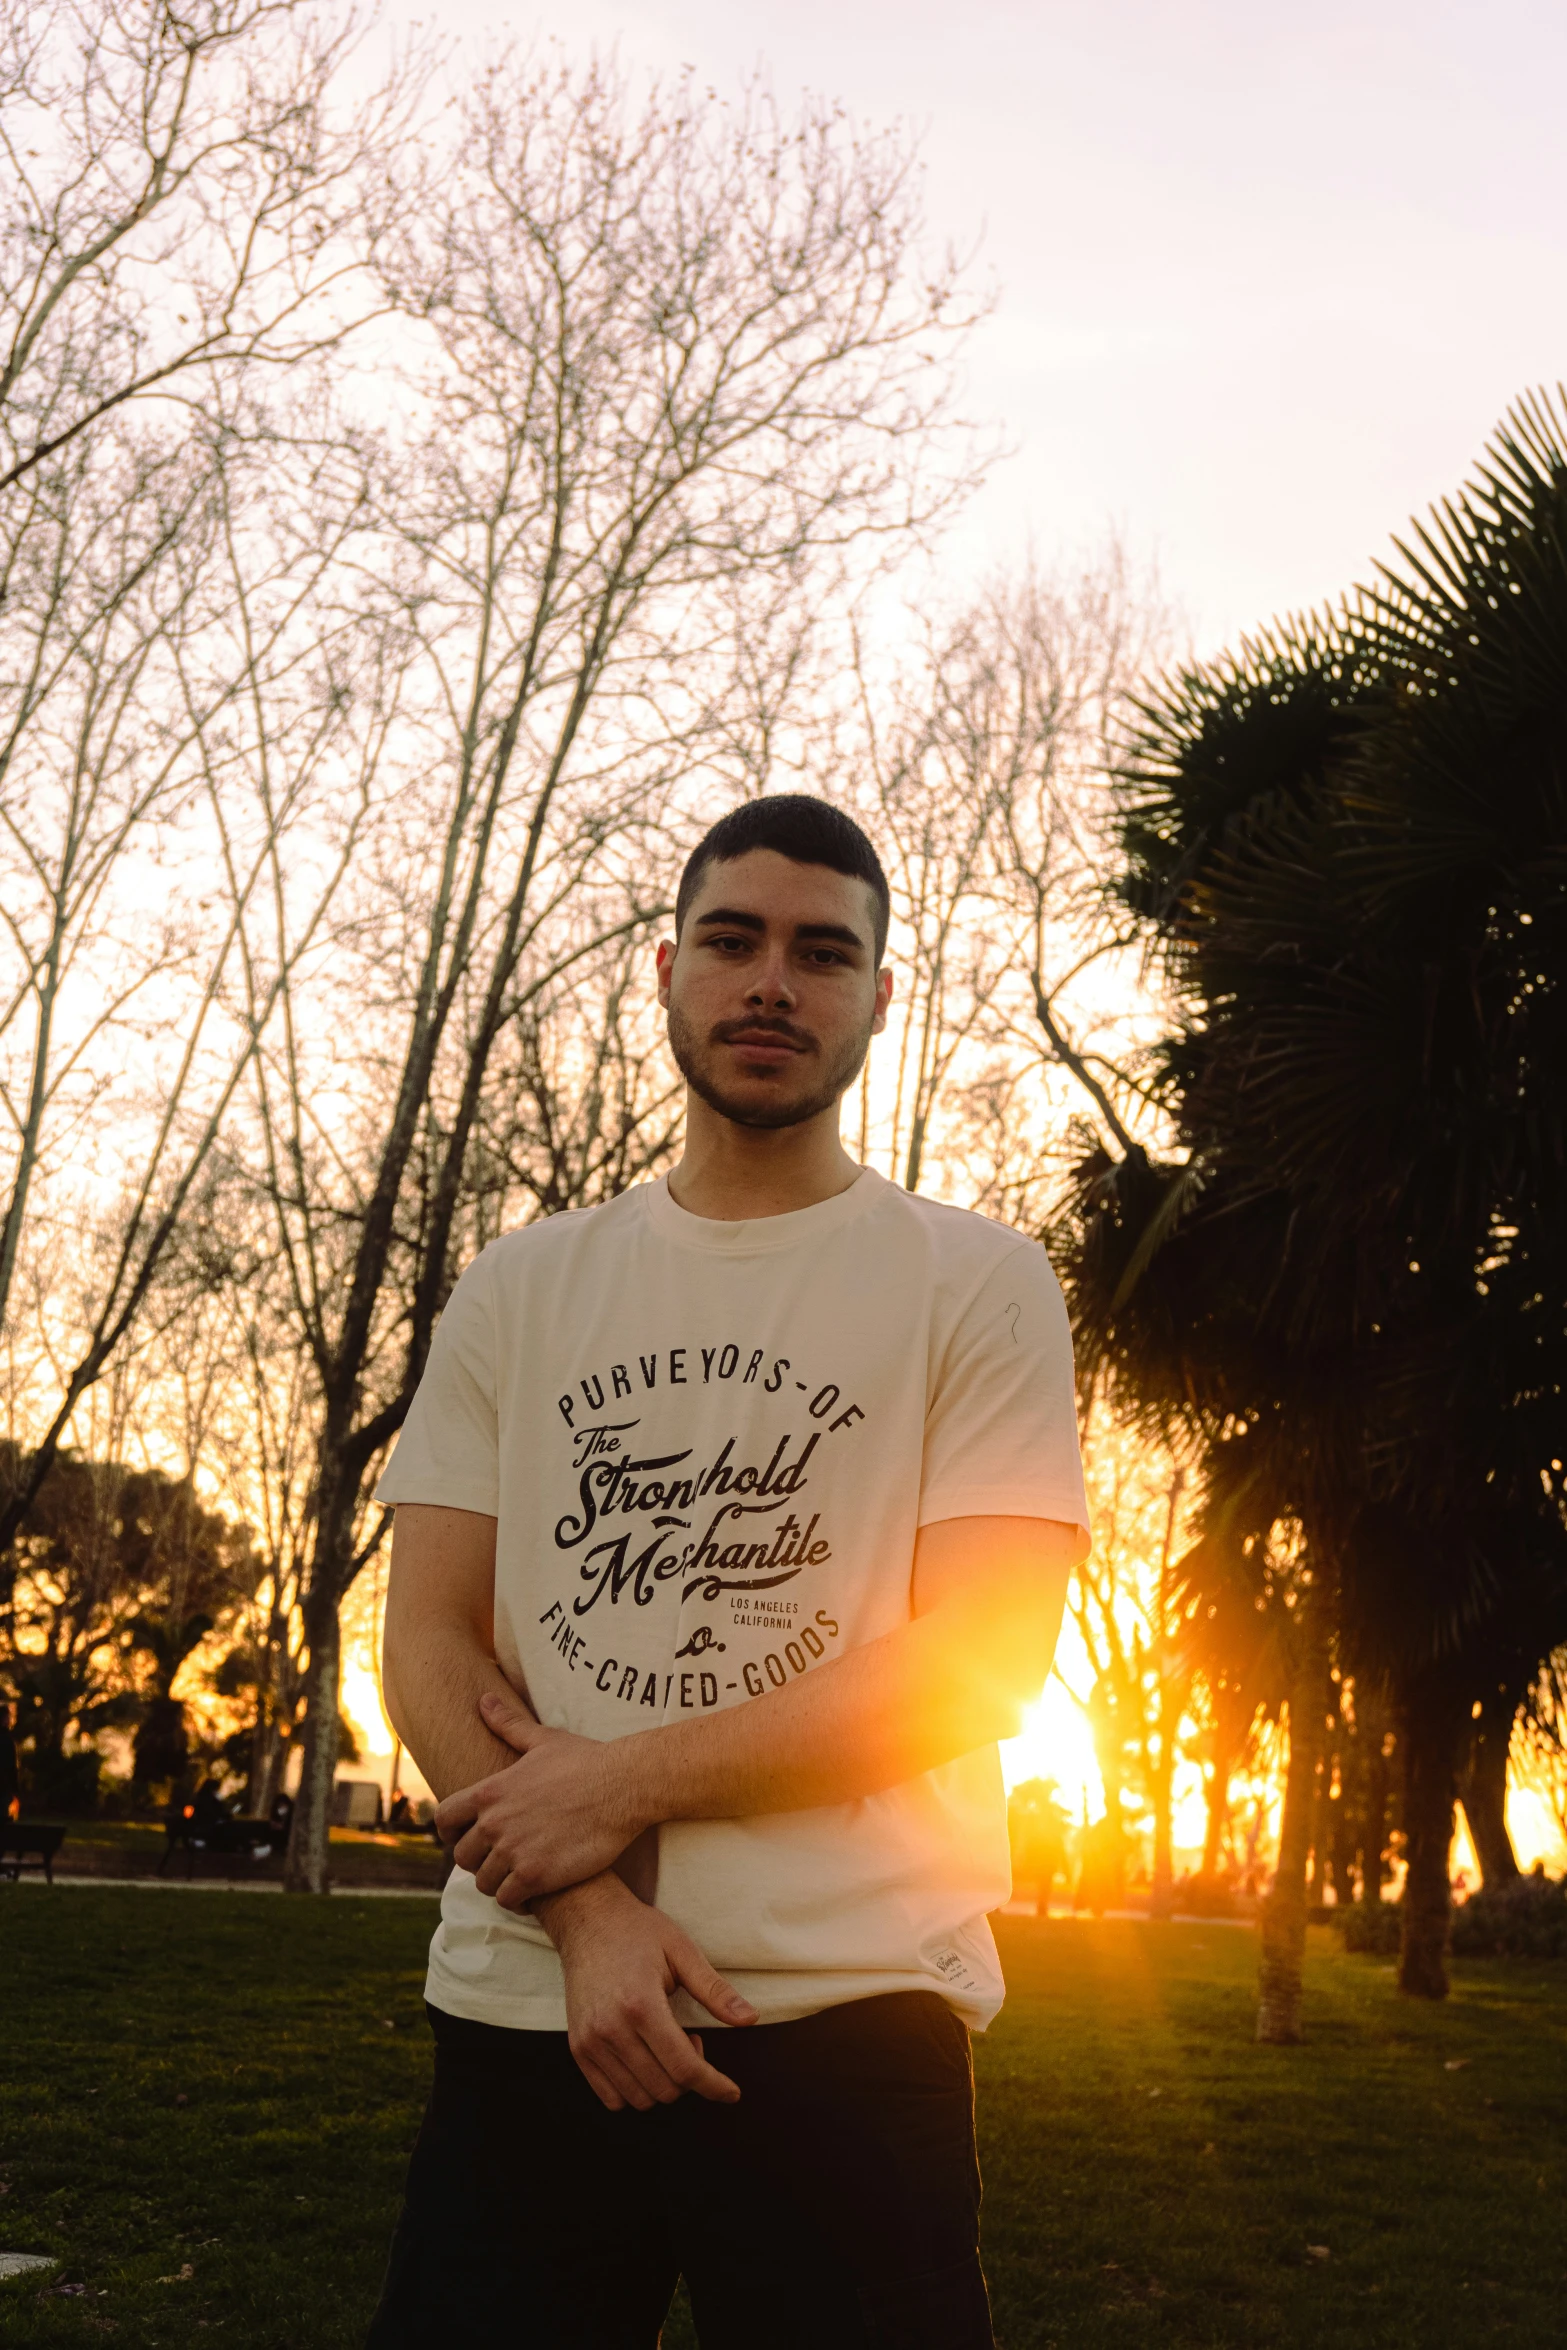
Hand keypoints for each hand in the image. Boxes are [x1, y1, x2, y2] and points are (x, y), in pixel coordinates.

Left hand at [433, 1689, 648, 1906]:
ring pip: (483, 1882)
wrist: (623, 1786)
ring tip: (516, 1877)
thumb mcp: (542, 1740)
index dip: (450, 1831)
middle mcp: (494, 1822)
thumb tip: (483, 1701)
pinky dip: (516, 1900)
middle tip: (499, 1859)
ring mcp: (513, 1850)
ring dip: (497, 1882)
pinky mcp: (535, 1875)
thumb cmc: (586, 1761)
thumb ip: (507, 1725)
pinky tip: (531, 1892)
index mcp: (490, 1791)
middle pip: (462, 1857)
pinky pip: (507, 1899)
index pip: (444, 1818)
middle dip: (477, 1860)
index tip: (464, 1837)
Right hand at [539, 1872, 757, 2111]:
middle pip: (665, 2088)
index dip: (714, 2085)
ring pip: (639, 2099)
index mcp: (641, 2005)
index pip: (684, 2067)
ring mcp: (590, 2042)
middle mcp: (611, 2029)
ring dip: (664, 2083)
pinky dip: (635, 2090)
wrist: (588, 1921)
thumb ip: (715, 1991)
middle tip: (691, 2039)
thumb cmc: (639, 1932)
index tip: (732, 2093)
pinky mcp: (578, 2049)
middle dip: (690, 2076)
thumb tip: (750, 2019)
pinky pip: (611, 2098)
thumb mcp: (682, 1952)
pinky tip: (644, 2058)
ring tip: (666, 2044)